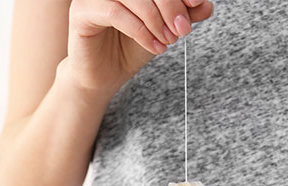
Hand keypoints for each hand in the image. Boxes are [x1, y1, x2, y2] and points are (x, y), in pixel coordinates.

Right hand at [65, 0, 213, 95]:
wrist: (105, 77)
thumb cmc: (131, 48)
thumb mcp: (164, 30)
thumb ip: (183, 15)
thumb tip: (206, 5)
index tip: (195, 4)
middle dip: (170, 5)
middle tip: (182, 30)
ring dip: (155, 19)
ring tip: (167, 41)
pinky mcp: (81, 12)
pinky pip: (114, 13)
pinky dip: (140, 31)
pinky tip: (154, 47)